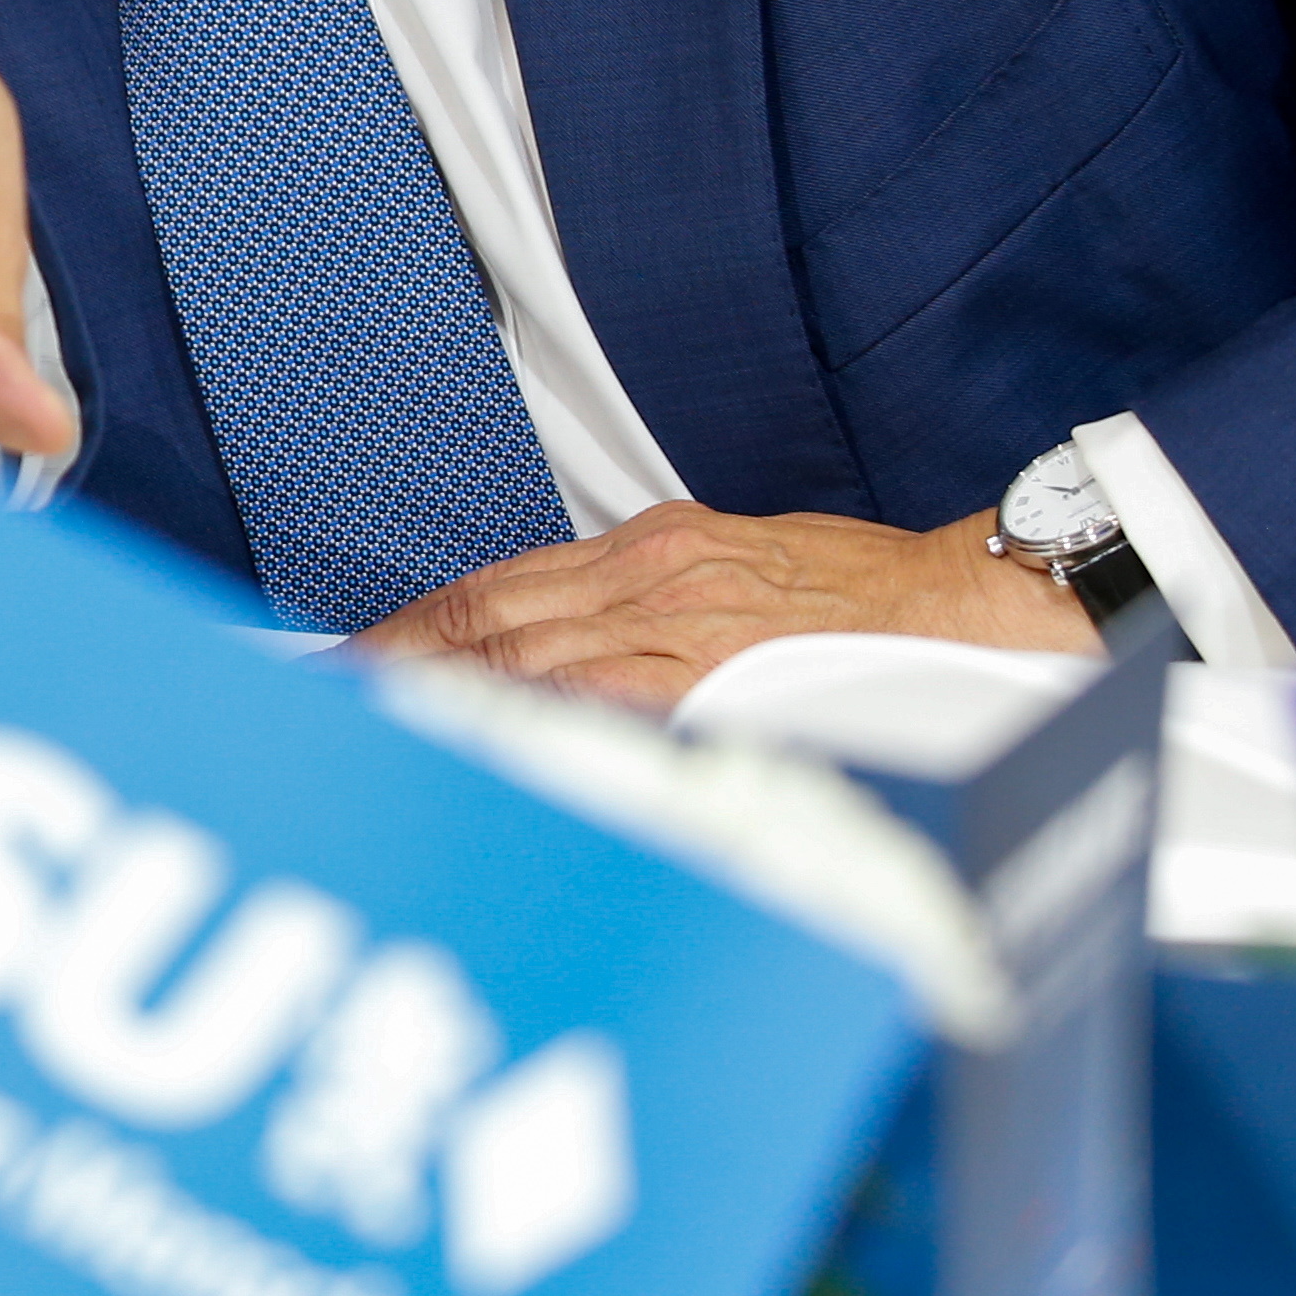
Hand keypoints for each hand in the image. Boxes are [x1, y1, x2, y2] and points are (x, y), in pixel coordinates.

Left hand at [356, 502, 1090, 710]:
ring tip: (368, 725)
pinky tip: (473, 743)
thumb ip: (652, 610)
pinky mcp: (715, 668)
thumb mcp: (735, 576)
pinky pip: (594, 696)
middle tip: (325, 696)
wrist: (970, 605)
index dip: (416, 626)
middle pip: (486, 618)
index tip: (357, 656)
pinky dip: (522, 717)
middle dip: (397, 659)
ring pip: (521, 654)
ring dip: (436, 692)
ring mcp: (677, 625)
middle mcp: (647, 580)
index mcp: (648, 553)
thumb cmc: (865, 602)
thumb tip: (574, 651)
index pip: (495, 589)